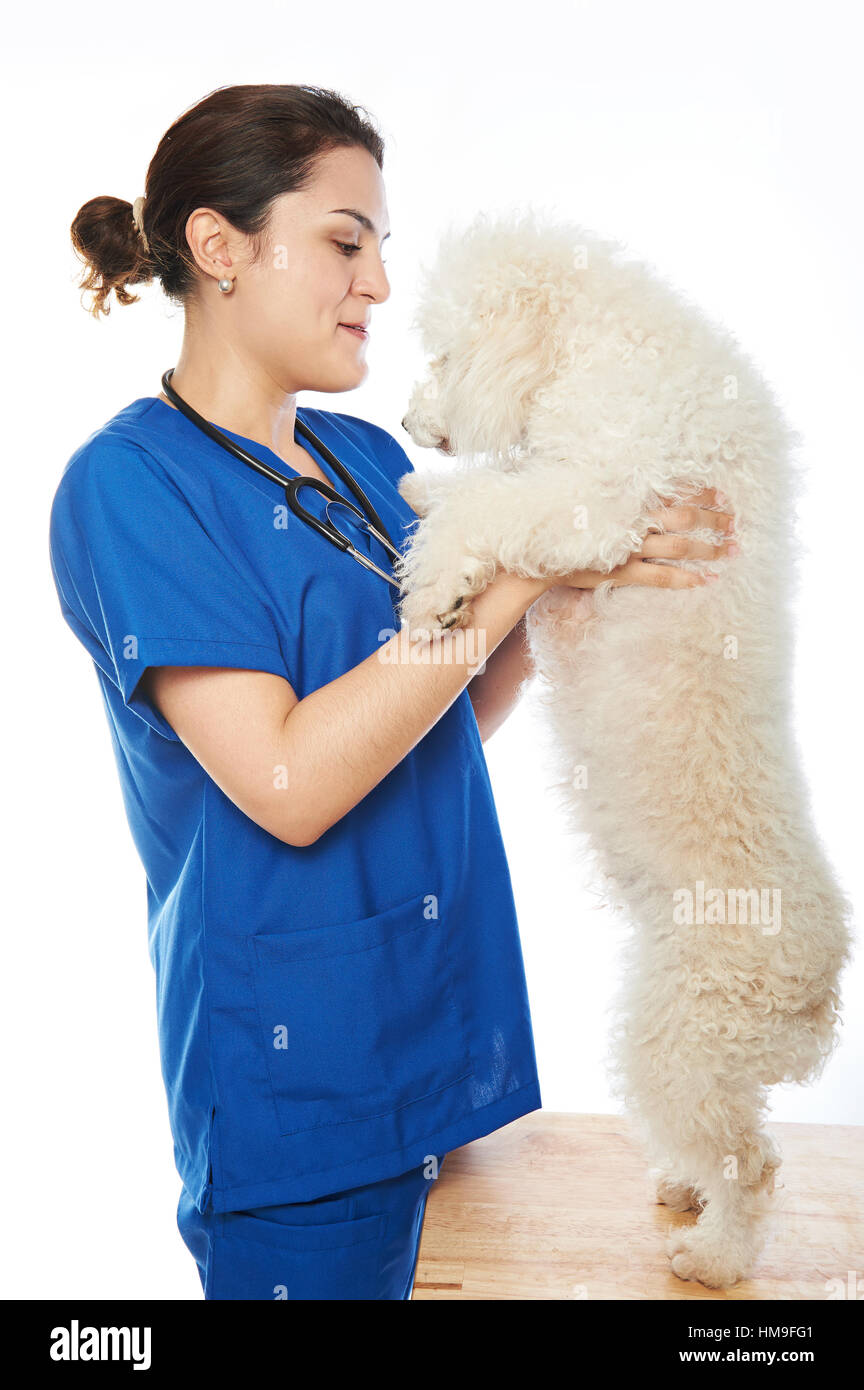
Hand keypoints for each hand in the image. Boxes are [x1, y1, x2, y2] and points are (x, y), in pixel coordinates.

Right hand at [551, 486, 736, 591]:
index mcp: (627, 500)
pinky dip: (686, 578)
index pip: (673, 491)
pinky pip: (662, 576)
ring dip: (710, 548)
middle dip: (713, 519)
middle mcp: (632, 521)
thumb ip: (613, 492)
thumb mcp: (588, 499)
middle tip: (735, 523)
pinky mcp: (622, 573)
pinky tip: (707, 580)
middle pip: (685, 517)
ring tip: (732, 551)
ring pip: (680, 547)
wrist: (538, 555)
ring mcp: (629, 548)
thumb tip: (632, 482)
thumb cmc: (562, 523)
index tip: (723, 494)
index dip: (701, 492)